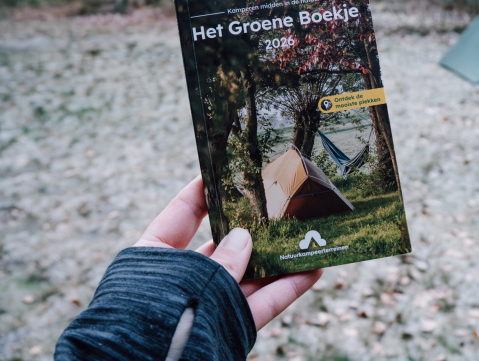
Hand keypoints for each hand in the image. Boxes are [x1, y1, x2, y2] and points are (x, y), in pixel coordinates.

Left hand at [133, 175, 321, 329]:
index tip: (229, 169)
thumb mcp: (182, 280)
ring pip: (248, 276)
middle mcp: (184, 279)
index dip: (204, 191)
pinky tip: (313, 270)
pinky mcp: (230, 327)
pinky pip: (261, 305)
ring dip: (278, 258)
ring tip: (306, 236)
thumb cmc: (148, 321)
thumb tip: (245, 237)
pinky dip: (287, 289)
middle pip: (223, 245)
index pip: (181, 215)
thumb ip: (219, 261)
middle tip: (279, 204)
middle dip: (252, 227)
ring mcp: (209, 304)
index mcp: (155, 259)